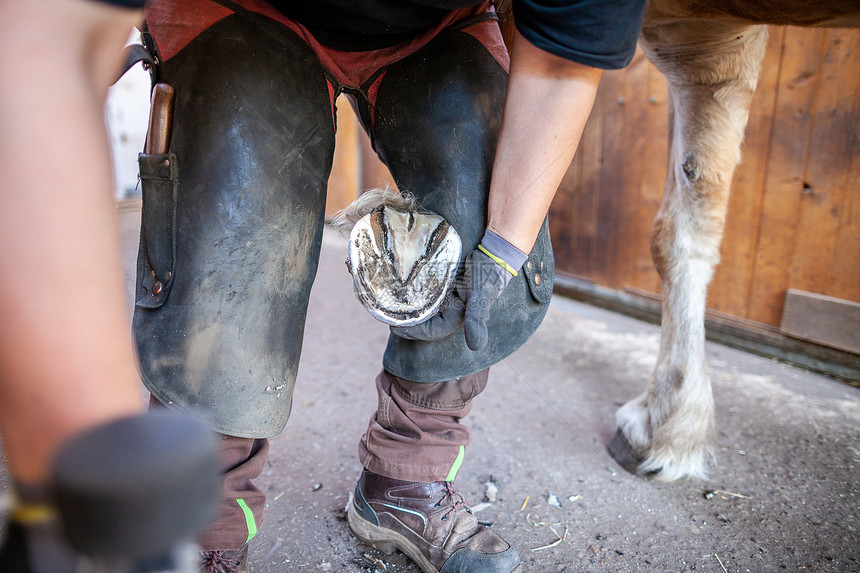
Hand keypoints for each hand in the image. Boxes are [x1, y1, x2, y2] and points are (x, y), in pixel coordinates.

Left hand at [391, 248, 514, 350]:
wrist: (493, 252)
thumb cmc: (487, 274)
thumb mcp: (480, 296)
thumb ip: (477, 320)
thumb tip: (476, 346)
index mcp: (456, 319)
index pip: (429, 332)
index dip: (412, 331)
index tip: (394, 325)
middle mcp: (448, 311)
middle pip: (421, 322)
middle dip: (404, 321)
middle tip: (385, 314)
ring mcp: (443, 298)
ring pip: (420, 308)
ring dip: (406, 307)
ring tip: (388, 303)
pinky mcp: (440, 285)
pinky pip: (422, 293)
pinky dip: (411, 293)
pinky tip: (399, 287)